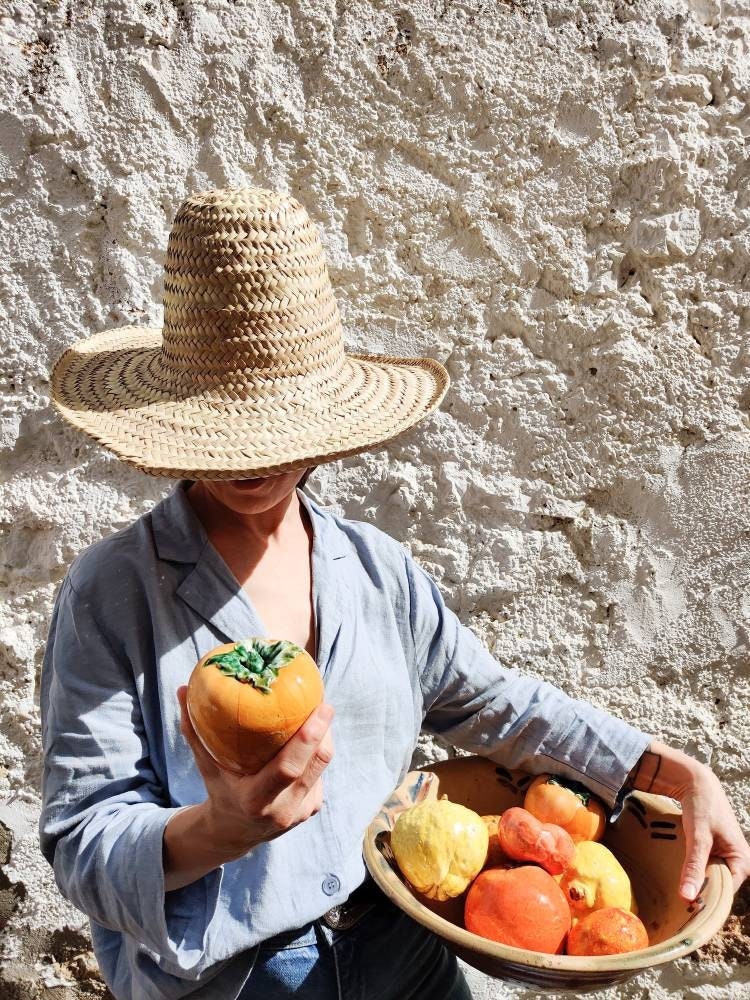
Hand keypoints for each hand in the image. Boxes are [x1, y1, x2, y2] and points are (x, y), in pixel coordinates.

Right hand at [176, 685, 334, 857]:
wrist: (232, 833)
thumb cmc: (219, 791)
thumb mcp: (205, 765)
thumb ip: (194, 730)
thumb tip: (183, 689)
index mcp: (256, 800)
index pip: (289, 767)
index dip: (308, 737)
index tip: (321, 707)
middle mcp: (283, 809)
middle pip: (315, 763)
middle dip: (324, 730)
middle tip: (322, 702)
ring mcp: (300, 812)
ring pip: (322, 766)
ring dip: (324, 738)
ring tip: (318, 713)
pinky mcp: (311, 809)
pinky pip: (321, 774)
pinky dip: (318, 753)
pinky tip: (313, 737)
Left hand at [626, 740, 749, 900]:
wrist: (696, 782)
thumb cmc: (703, 807)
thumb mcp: (698, 837)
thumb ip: (693, 866)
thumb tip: (687, 897)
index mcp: (742, 863)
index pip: (725, 894)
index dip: (707, 904)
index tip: (687, 915)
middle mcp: (737, 864)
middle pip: (718, 890)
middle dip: (700, 897)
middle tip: (679, 910)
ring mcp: (725, 859)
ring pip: (709, 881)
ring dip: (695, 886)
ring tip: (678, 901)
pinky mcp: (713, 853)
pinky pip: (704, 871)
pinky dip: (693, 876)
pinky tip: (680, 884)